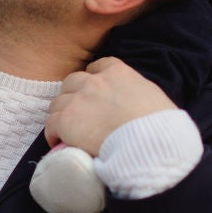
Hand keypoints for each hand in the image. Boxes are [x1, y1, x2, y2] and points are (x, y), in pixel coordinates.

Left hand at [44, 57, 176, 155]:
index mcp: (118, 72)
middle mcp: (94, 82)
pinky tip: (59, 142)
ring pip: (58, 103)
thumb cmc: (160, 127)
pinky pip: (51, 124)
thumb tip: (136, 105)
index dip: (93, 80)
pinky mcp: (66, 121)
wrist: (149, 145)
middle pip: (72, 82)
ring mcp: (78, 101)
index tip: (94, 93)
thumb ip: (138, 93)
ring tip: (69, 130)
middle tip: (80, 113)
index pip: (97, 67)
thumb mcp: (154, 97)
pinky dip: (53, 133)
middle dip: (74, 95)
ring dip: (62, 115)